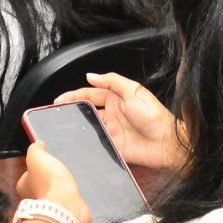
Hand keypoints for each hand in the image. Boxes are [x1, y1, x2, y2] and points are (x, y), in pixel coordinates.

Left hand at [16, 142, 90, 222]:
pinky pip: (66, 204)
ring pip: (53, 196)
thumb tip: (39, 145)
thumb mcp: (36, 156)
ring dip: (60, 191)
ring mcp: (49, 209)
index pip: (27, 176)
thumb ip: (36, 148)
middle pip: (40, 186)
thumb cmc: (48, 181)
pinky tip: (75, 193)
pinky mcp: (64, 214)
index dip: (35, 169)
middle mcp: (33, 199)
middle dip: (48, 181)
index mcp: (23, 187)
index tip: (45, 163)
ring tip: (68, 182)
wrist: (65, 206)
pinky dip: (70, 199)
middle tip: (58, 173)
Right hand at [58, 71, 187, 171]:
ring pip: (89, 128)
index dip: (74, 95)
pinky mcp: (114, 147)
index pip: (90, 94)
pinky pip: (97, 145)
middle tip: (56, 114)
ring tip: (61, 128)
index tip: (59, 99)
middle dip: (71, 111)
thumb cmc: (153, 115)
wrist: (167, 143)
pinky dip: (87, 143)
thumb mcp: (133, 90)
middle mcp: (112, 114)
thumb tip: (91, 75)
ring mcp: (112, 131)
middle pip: (87, 111)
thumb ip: (111, 81)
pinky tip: (77, 143)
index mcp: (116, 98)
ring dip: (77, 127)